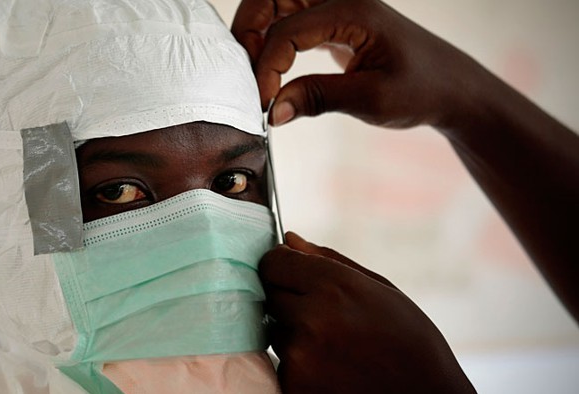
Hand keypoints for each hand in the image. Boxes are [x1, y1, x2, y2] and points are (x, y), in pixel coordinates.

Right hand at [231, 0, 487, 128]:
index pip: (287, 30)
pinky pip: (291, 18)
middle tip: (244, 72)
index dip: (267, 67)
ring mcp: (337, 8)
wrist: (452, 89)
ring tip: (255, 70)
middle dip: (249, 30)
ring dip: (258, 31)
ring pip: (277, 3)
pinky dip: (273, 38)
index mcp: (353, 11)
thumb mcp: (372, 100)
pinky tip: (272, 69)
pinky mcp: (334, 23)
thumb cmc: (422, 90)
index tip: (264, 103)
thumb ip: (318, 99)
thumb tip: (272, 110)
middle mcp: (341, 1)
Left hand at [260, 231, 474, 392]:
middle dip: (289, 299)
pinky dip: (300, 364)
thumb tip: (290, 241)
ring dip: (295, 333)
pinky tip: (333, 368)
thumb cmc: (412, 343)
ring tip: (336, 345)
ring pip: (276, 330)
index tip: (291, 273)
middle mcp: (311, 317)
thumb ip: (329, 261)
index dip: (280, 266)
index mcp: (335, 286)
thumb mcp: (382, 291)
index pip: (273, 263)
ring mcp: (300, 355)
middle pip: (270, 295)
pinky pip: (282, 363)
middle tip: (324, 315)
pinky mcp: (294, 385)